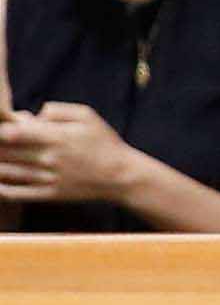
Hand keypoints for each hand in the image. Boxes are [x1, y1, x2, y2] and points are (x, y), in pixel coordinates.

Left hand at [0, 104, 143, 207]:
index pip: (12, 133)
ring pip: (6, 172)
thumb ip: (56, 109)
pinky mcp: (50, 194)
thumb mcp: (87, 116)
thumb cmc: (105, 143)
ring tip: (0, 159)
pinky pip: (17, 194)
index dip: (0, 129)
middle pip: (4, 153)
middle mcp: (48, 159)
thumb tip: (30, 115)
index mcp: (55, 137)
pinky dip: (1, 189)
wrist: (123, 176)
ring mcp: (48, 178)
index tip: (1, 127)